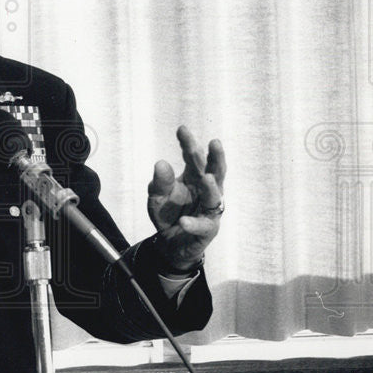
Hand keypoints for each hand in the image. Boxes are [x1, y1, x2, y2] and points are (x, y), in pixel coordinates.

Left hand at [147, 125, 225, 272]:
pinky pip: (201, 226)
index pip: (193, 157)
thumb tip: (160, 163)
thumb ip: (159, 183)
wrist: (170, 243)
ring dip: (211, 188)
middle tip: (215, 143)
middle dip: (215, 158)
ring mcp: (209, 209)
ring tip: (205, 178)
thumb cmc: (168, 213)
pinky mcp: (207, 229)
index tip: (182, 129)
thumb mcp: (157, 197)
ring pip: (215, 197)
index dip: (188, 143)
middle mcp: (205, 190)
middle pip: (214, 171)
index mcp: (193, 177)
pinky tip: (183, 220)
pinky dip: (192, 223)